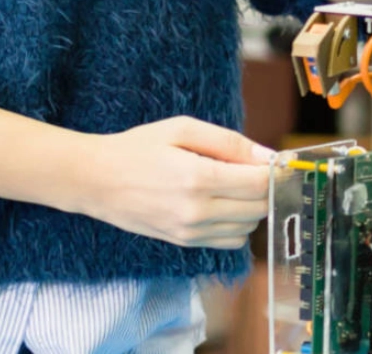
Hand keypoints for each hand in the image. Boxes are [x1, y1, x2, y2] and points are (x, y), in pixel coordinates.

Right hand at [68, 116, 272, 249]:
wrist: (96, 180)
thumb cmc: (136, 148)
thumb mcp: (180, 128)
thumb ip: (227, 141)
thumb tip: (266, 155)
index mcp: (198, 178)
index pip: (258, 184)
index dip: (273, 171)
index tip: (274, 160)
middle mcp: (197, 212)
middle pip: (258, 208)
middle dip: (263, 187)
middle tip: (250, 167)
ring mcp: (191, 232)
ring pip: (247, 228)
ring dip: (250, 207)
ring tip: (230, 184)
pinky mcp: (185, 243)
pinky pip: (229, 241)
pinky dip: (235, 224)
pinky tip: (220, 202)